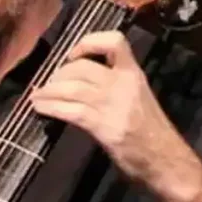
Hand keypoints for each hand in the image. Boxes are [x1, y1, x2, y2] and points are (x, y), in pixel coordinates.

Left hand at [29, 31, 201, 201]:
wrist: (165, 160)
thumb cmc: (150, 133)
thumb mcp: (136, 100)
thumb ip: (114, 88)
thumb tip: (79, 84)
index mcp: (134, 74)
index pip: (114, 41)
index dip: (88, 42)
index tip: (72, 55)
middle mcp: (123, 83)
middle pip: (82, 67)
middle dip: (58, 75)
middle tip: (47, 86)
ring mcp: (113, 103)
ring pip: (72, 86)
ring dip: (48, 91)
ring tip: (36, 97)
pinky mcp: (103, 125)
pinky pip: (70, 110)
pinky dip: (50, 107)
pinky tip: (39, 109)